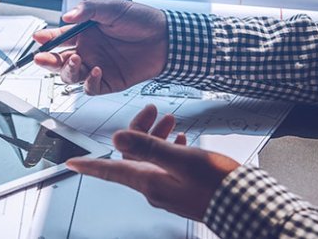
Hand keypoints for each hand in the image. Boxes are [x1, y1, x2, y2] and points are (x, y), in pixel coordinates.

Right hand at [33, 0, 166, 94]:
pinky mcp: (108, 81)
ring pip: (71, 76)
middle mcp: (89, 51)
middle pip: (59, 60)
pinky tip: (96, 70)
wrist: (166, 38)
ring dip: (67, 70)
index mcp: (85, 33)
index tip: (38, 37)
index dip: (47, 38)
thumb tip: (67, 15)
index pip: (60, 37)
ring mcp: (97, 67)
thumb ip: (87, 10)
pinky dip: (89, 82)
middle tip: (42, 59)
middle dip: (48, 60)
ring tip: (74, 60)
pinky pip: (91, 87)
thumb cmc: (141, 20)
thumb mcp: (112, 8)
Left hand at [65, 104, 238, 220]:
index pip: (110, 170)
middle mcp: (155, 188)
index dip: (89, 164)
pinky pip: (167, 166)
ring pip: (152, 158)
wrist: (247, 207)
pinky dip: (170, 149)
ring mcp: (170, 190)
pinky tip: (181, 140)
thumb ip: (149, 147)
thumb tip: (117, 137)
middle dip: (139, 130)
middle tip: (153, 110)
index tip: (70, 162)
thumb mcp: (182, 160)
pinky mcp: (184, 190)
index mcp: (149, 181)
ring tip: (171, 120)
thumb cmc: (217, 185)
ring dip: (157, 137)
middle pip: (133, 156)